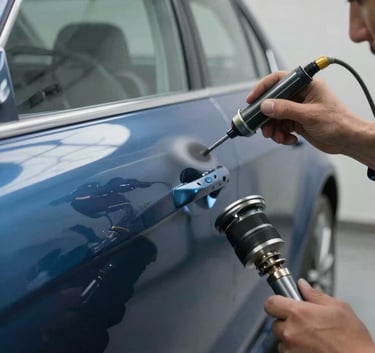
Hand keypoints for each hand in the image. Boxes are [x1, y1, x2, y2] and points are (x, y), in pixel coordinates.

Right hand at [246, 71, 374, 159]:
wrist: (347, 140)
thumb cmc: (338, 123)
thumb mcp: (310, 115)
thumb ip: (286, 109)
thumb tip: (266, 105)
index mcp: (306, 85)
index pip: (279, 80)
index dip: (263, 88)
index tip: (252, 99)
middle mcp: (300, 95)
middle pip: (274, 101)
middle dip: (267, 117)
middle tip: (264, 128)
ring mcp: (298, 109)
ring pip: (275, 117)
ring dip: (274, 129)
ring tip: (278, 137)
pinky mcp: (297, 121)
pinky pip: (281, 126)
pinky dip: (281, 135)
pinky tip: (290, 139)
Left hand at [264, 279, 374, 352]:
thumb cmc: (353, 340)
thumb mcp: (338, 308)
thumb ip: (315, 295)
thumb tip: (302, 285)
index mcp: (298, 313)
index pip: (270, 303)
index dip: (276, 302)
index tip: (283, 304)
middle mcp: (290, 331)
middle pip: (275, 323)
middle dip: (286, 322)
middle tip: (303, 324)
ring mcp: (290, 349)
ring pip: (281, 340)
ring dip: (291, 338)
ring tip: (311, 339)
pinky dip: (295, 351)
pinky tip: (311, 348)